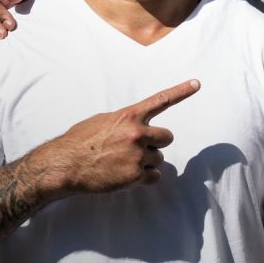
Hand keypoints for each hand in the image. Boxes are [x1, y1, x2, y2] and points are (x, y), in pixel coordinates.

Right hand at [33, 79, 200, 196]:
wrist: (66, 165)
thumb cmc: (80, 141)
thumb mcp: (103, 121)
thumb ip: (124, 121)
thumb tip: (138, 125)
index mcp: (129, 116)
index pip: (161, 100)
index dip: (181, 91)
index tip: (197, 83)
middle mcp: (137, 133)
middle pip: (167, 137)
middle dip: (156, 144)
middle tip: (138, 149)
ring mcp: (138, 155)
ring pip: (158, 159)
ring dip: (146, 162)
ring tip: (123, 164)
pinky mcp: (136, 176)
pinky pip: (154, 177)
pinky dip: (144, 179)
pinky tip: (126, 176)